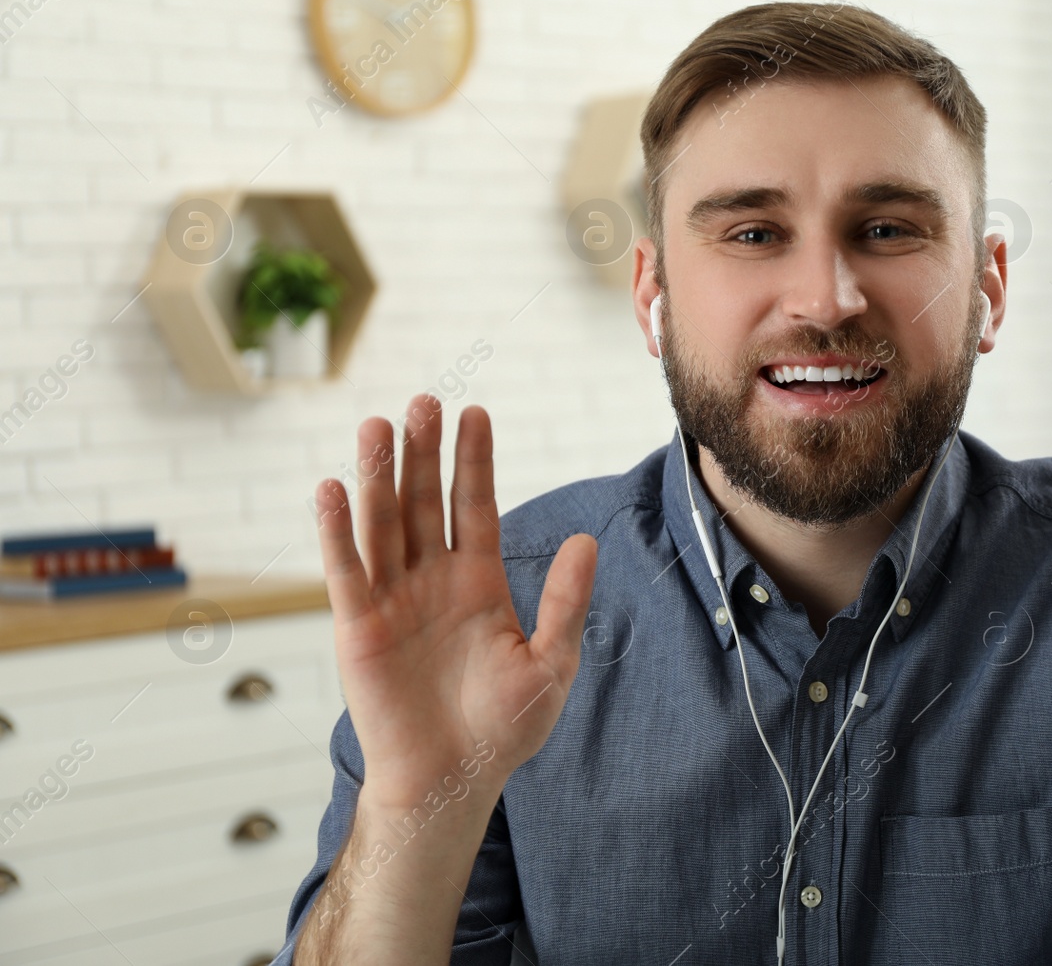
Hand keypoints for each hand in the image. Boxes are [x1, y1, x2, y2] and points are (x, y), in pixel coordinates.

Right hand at [313, 394, 595, 810]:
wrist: (451, 779)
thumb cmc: (503, 728)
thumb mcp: (550, 662)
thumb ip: (564, 601)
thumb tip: (587, 540)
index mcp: (477, 581)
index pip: (473, 505)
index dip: (472, 461)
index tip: (473, 413)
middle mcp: (431, 579)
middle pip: (423, 501)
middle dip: (423, 453)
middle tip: (423, 402)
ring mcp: (392, 598)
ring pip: (382, 524)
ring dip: (377, 475)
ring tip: (378, 425)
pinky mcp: (357, 625)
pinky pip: (345, 569)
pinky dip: (336, 530)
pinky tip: (333, 487)